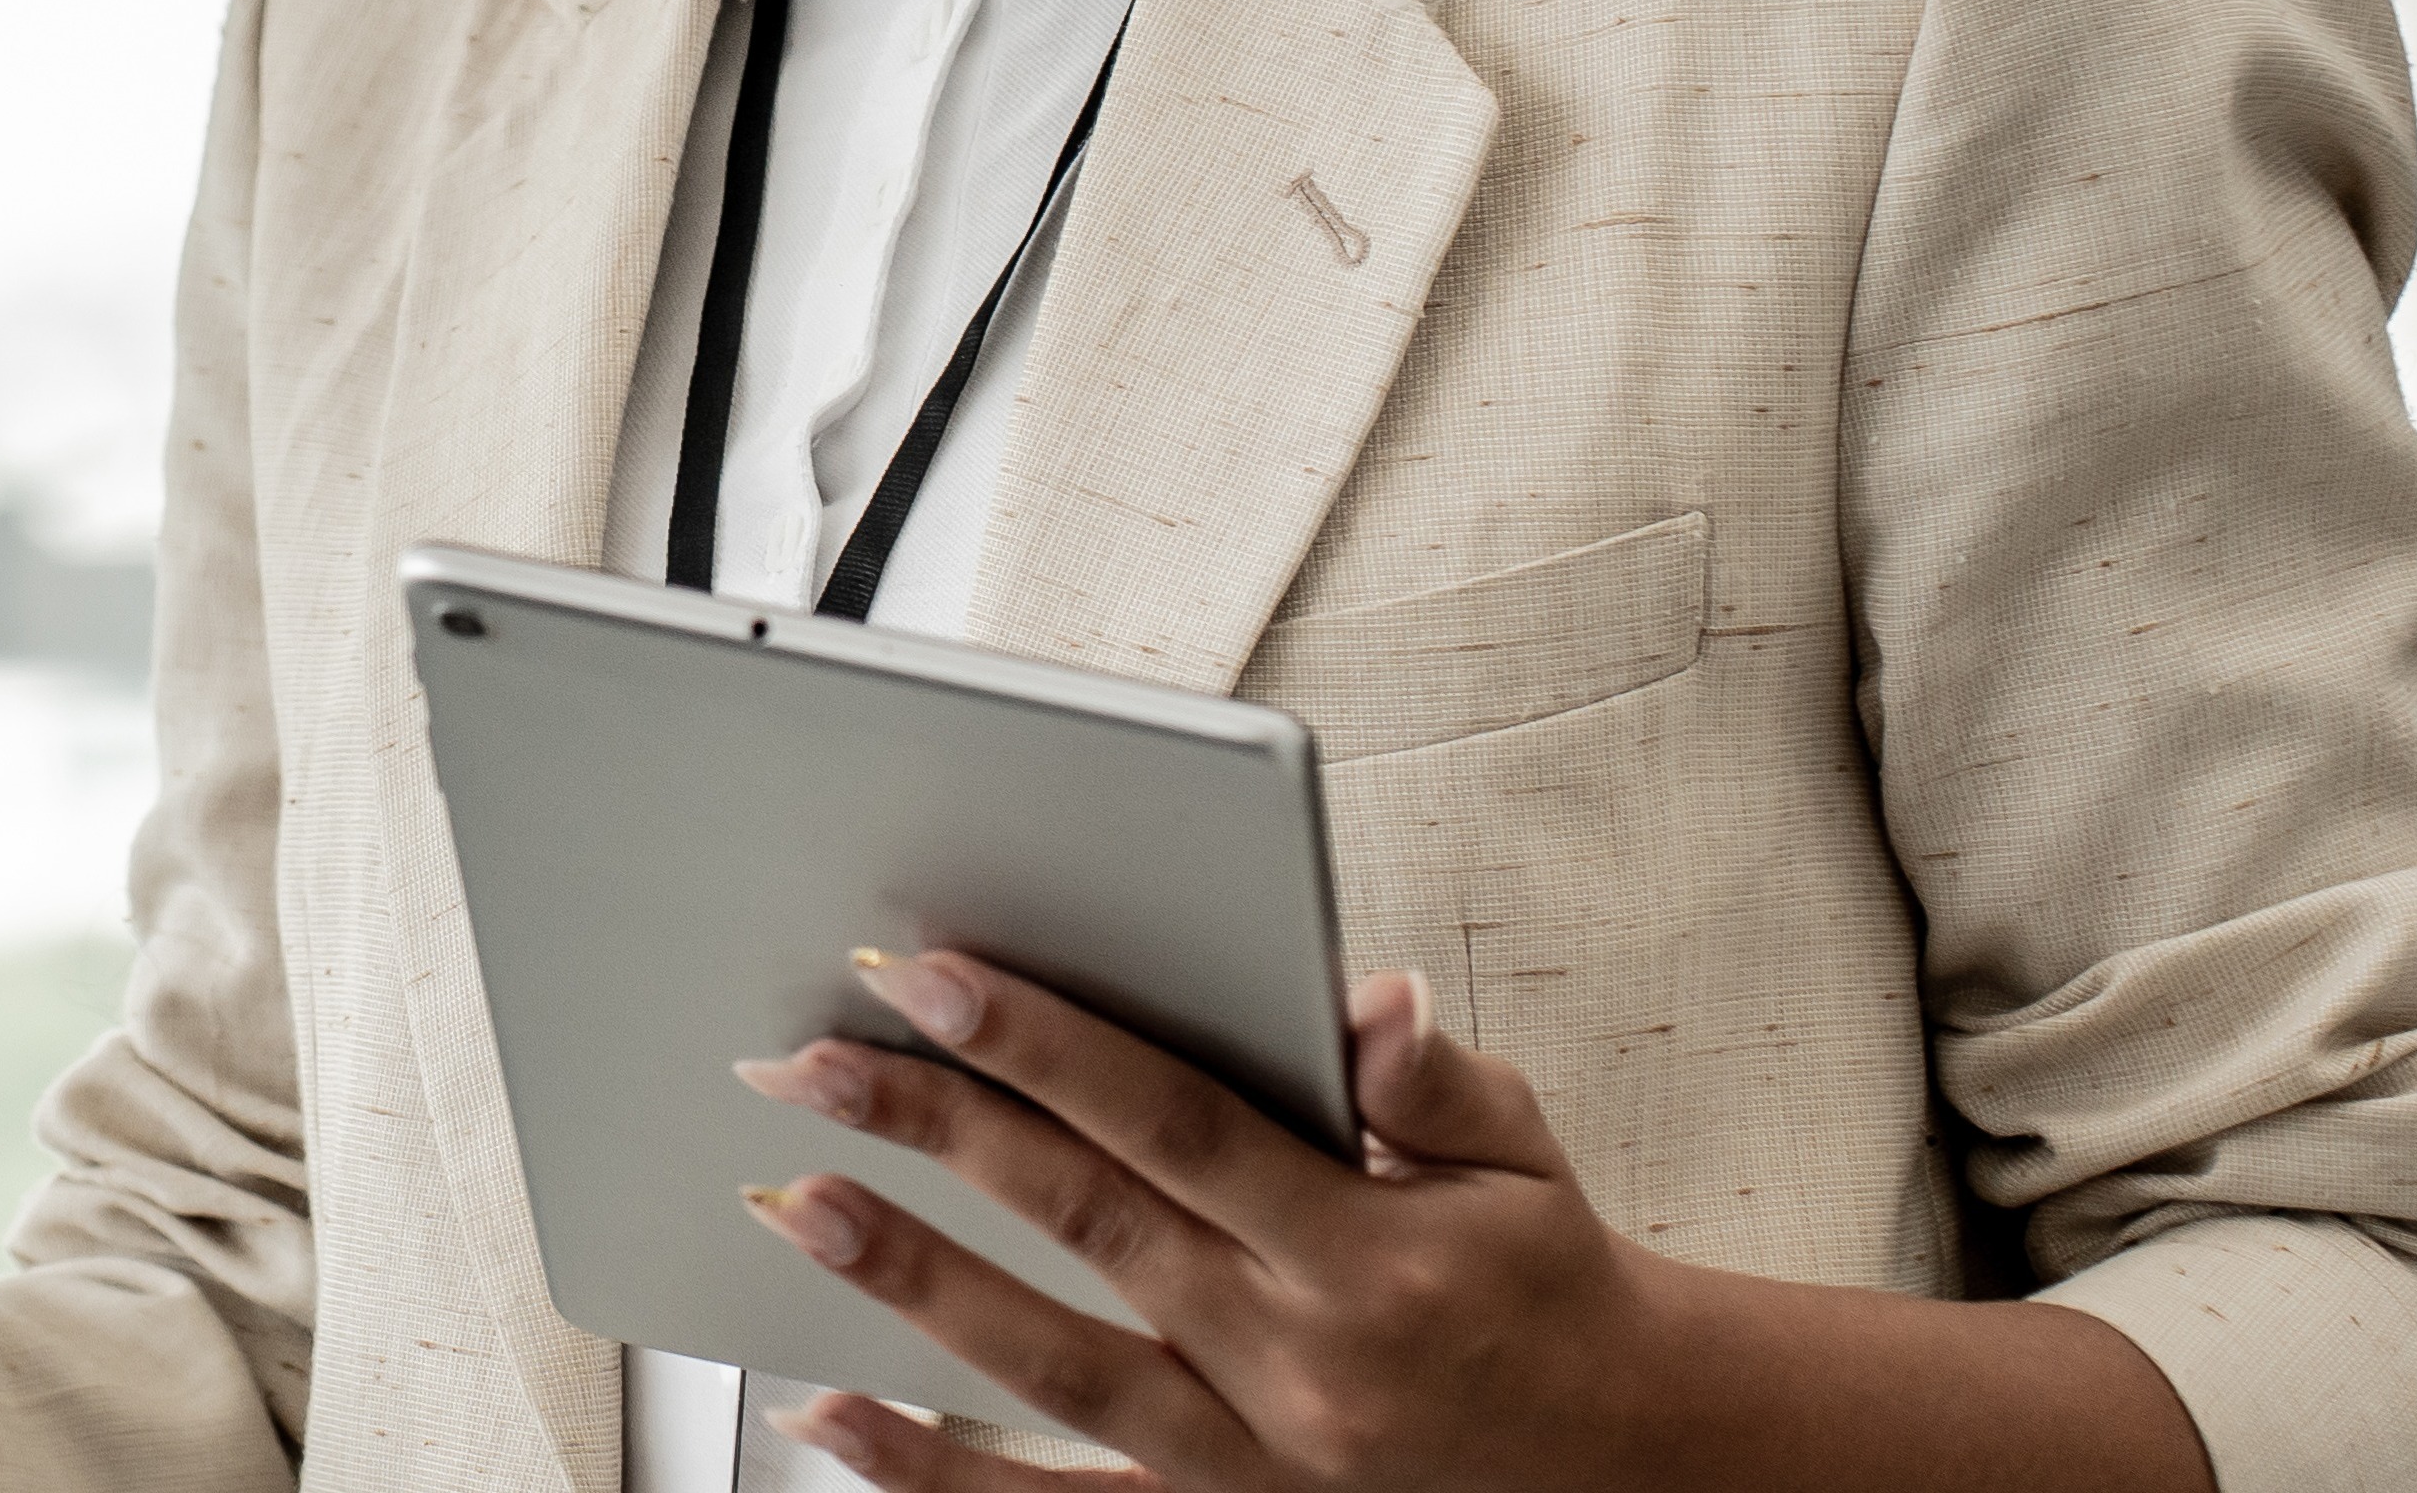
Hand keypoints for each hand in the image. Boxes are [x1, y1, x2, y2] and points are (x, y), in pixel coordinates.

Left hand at [737, 957, 2209, 1492]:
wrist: (1626, 1456)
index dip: (1040, 1044)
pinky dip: (931, 1472)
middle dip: (932, 1132)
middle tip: (802, 1059)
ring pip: (1048, 1366)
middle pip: (1084, 1226)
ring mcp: (1247, 1459)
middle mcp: (1294, 1359)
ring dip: (907, 1285)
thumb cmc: (1541, 1277)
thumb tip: (1360, 998)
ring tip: (790, 1208)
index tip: (922, 973)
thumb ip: (1434, 1074)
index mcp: (1363, 1247)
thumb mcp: (1521, 1154)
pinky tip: (826, 1417)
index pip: (1172, 1122)